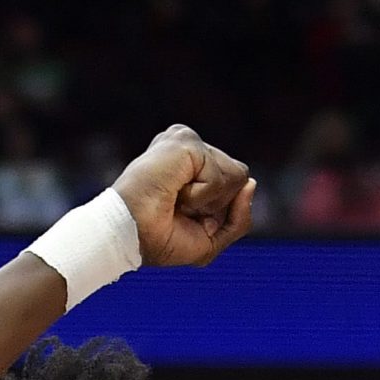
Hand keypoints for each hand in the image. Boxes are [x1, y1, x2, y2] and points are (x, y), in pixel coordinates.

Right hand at [111, 125, 254, 268]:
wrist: (128, 237)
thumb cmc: (160, 239)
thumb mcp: (211, 238)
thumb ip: (239, 217)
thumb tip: (252, 182)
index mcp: (190, 163)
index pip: (234, 183)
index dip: (218, 210)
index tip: (182, 215)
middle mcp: (188, 146)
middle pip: (239, 177)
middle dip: (218, 205)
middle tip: (179, 208)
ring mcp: (186, 140)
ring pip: (237, 175)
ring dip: (210, 201)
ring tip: (177, 200)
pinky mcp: (186, 141)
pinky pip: (222, 178)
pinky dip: (203, 196)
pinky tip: (176, 193)